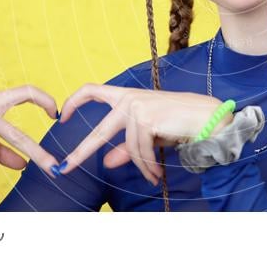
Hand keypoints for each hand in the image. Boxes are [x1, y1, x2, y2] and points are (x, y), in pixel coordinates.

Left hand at [57, 85, 233, 184]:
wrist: (205, 116)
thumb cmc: (178, 121)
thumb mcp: (148, 134)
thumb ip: (126, 146)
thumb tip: (107, 163)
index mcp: (126, 95)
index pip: (92, 89)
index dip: (74, 101)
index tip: (61, 117)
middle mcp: (129, 98)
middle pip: (99, 130)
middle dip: (81, 152)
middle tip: (64, 168)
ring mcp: (138, 107)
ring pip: (128, 147)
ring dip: (140, 166)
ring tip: (151, 176)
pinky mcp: (147, 118)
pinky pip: (140, 151)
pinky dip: (147, 166)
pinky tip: (155, 173)